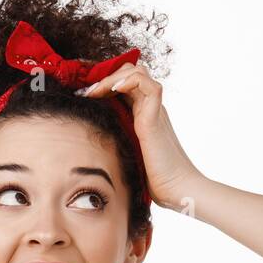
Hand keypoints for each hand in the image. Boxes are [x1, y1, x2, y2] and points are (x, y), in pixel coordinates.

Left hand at [75, 65, 204, 210]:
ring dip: (112, 77)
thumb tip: (86, 149)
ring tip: (96, 91)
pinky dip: (129, 80)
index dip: (104, 84)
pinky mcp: (156, 117)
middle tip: (87, 92)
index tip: (85, 96)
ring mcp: (154, 111)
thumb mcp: (126, 156)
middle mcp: (150, 109)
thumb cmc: (153, 180)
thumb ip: (114, 145)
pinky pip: (148, 84)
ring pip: (137, 72)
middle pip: (130, 73)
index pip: (124, 85)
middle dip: (105, 77)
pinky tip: (113, 90)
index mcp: (142, 116)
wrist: (177, 190)